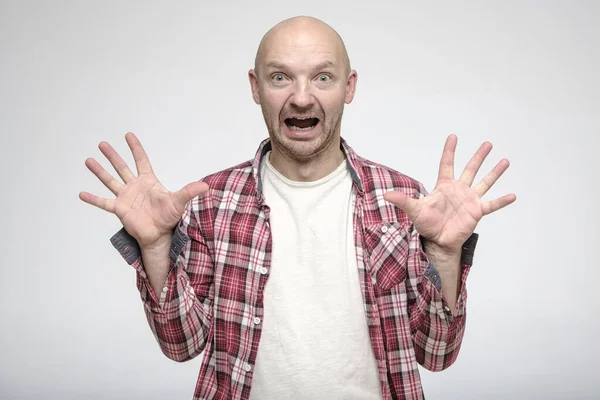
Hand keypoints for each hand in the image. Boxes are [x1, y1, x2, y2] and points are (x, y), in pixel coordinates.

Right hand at [79, 132, 208, 247]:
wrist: (159, 235)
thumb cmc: (169, 217)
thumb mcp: (179, 202)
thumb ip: (189, 192)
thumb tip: (205, 186)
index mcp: (148, 181)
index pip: (141, 160)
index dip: (135, 148)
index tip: (128, 135)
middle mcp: (135, 187)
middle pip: (122, 167)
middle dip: (113, 156)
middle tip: (102, 143)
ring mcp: (126, 197)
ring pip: (110, 181)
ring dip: (100, 171)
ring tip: (89, 160)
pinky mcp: (120, 209)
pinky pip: (103, 203)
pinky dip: (93, 199)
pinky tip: (81, 193)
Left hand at [384, 135, 515, 254]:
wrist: (437, 241)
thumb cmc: (426, 224)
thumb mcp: (414, 210)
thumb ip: (403, 201)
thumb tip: (386, 195)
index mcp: (444, 186)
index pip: (447, 164)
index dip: (449, 151)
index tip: (453, 136)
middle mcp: (459, 190)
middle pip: (470, 169)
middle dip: (478, 156)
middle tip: (488, 143)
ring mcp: (469, 200)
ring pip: (484, 182)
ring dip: (494, 172)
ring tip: (505, 161)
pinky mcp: (476, 212)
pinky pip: (491, 204)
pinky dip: (502, 201)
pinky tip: (513, 195)